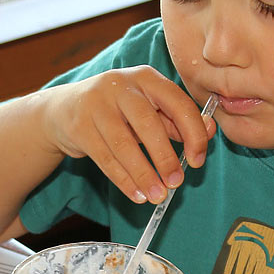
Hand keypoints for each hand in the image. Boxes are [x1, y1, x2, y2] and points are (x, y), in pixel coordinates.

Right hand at [42, 65, 215, 203]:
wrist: (64, 109)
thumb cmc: (117, 110)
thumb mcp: (147, 108)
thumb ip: (176, 120)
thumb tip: (209, 131)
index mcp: (146, 77)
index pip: (177, 103)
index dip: (192, 133)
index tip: (197, 160)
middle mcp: (120, 85)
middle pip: (149, 124)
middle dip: (165, 157)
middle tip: (177, 183)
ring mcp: (96, 105)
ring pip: (124, 145)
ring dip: (143, 175)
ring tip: (157, 196)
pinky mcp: (78, 127)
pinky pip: (105, 159)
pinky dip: (123, 180)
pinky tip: (137, 195)